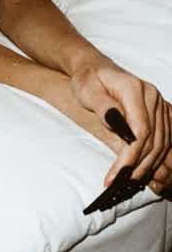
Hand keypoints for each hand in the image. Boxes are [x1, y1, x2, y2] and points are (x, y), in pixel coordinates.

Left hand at [70, 58, 171, 191]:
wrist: (94, 68)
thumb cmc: (88, 78)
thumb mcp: (86, 90)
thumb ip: (103, 106)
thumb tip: (119, 125)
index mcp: (134, 89)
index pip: (140, 130)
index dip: (131, 156)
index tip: (118, 174)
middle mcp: (152, 95)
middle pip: (154, 139)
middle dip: (138, 165)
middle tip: (119, 183)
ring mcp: (158, 103)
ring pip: (162, 142)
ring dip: (148, 165)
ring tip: (128, 181)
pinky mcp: (160, 111)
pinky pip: (165, 138)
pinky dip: (155, 156)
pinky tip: (142, 169)